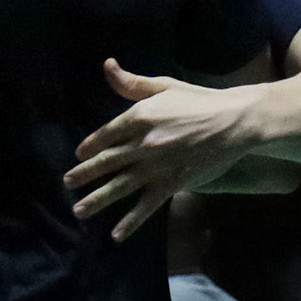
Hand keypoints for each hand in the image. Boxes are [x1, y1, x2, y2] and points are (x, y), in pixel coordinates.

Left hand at [63, 58, 255, 241]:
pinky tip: (117, 235)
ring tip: (78, 211)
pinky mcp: (172, 184)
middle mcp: (142, 144)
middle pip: (107, 162)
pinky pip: (146, 206)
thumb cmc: (199, 100)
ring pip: (119, 186)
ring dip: (97, 200)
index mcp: (139, 117)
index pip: (106, 134)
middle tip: (67, 183)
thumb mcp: (163, 86)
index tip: (79, 155)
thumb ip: (132, 83)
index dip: (90, 145)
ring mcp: (156, 167)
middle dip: (84, 174)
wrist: (233, 122)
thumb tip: (107, 65)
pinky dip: (131, 222)